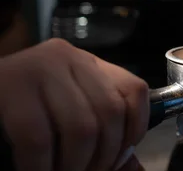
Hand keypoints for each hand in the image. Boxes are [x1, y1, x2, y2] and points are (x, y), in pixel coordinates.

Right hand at [0, 38, 148, 170]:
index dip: (135, 130)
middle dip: (104, 157)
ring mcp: (40, 67)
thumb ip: (100, 130)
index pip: (133, 90)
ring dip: (76, 165)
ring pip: (82, 127)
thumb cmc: (23, 106)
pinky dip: (42, 167)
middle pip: (110, 112)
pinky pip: (38, 138)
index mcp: (90, 64)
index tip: (121, 159)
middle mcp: (70, 58)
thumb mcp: (66, 109)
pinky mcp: (9, 85)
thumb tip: (132, 167)